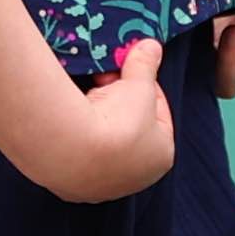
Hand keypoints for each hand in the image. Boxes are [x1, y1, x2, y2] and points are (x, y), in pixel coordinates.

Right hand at [47, 37, 175, 203]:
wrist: (74, 150)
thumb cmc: (119, 119)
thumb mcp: (138, 83)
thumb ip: (146, 63)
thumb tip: (152, 46)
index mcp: (162, 155)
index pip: (158, 111)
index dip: (143, 85)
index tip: (129, 70)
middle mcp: (137, 178)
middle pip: (130, 128)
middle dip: (118, 100)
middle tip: (105, 79)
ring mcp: (105, 187)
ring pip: (104, 143)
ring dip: (97, 117)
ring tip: (87, 93)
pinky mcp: (75, 188)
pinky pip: (79, 154)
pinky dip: (77, 136)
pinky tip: (72, 117)